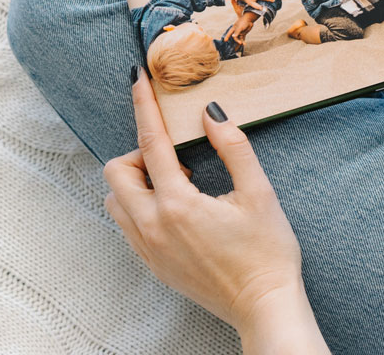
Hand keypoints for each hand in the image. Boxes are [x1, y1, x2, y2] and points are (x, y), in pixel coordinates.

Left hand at [104, 70, 328, 352]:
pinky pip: (127, 225)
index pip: (150, 142)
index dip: (143, 105)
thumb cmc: (267, 252)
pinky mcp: (152, 265)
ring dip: (137, 182)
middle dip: (139, 154)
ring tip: (177, 186)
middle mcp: (153, 227)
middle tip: (177, 160)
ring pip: (116, 200)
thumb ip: (233, 146)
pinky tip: (174, 209)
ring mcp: (148, 249)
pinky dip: (140, 206)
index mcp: (178, 204)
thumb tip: (210, 112)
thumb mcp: (259, 193)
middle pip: (116, 172)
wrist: (264, 306)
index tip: (136, 78)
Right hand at [225, 11, 257, 44]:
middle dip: (237, 40)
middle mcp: (236, 31)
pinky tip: (244, 44)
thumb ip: (236, 32)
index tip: (225, 40)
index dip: (227, 37)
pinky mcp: (243, 34)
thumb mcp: (240, 27)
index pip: (229, 33)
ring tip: (242, 44)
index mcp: (233, 28)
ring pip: (239, 39)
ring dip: (240, 41)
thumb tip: (233, 37)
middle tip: (240, 43)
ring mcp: (240, 33)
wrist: (249, 20)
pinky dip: (243, 41)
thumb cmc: (243, 22)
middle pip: (235, 37)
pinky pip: (242, 38)